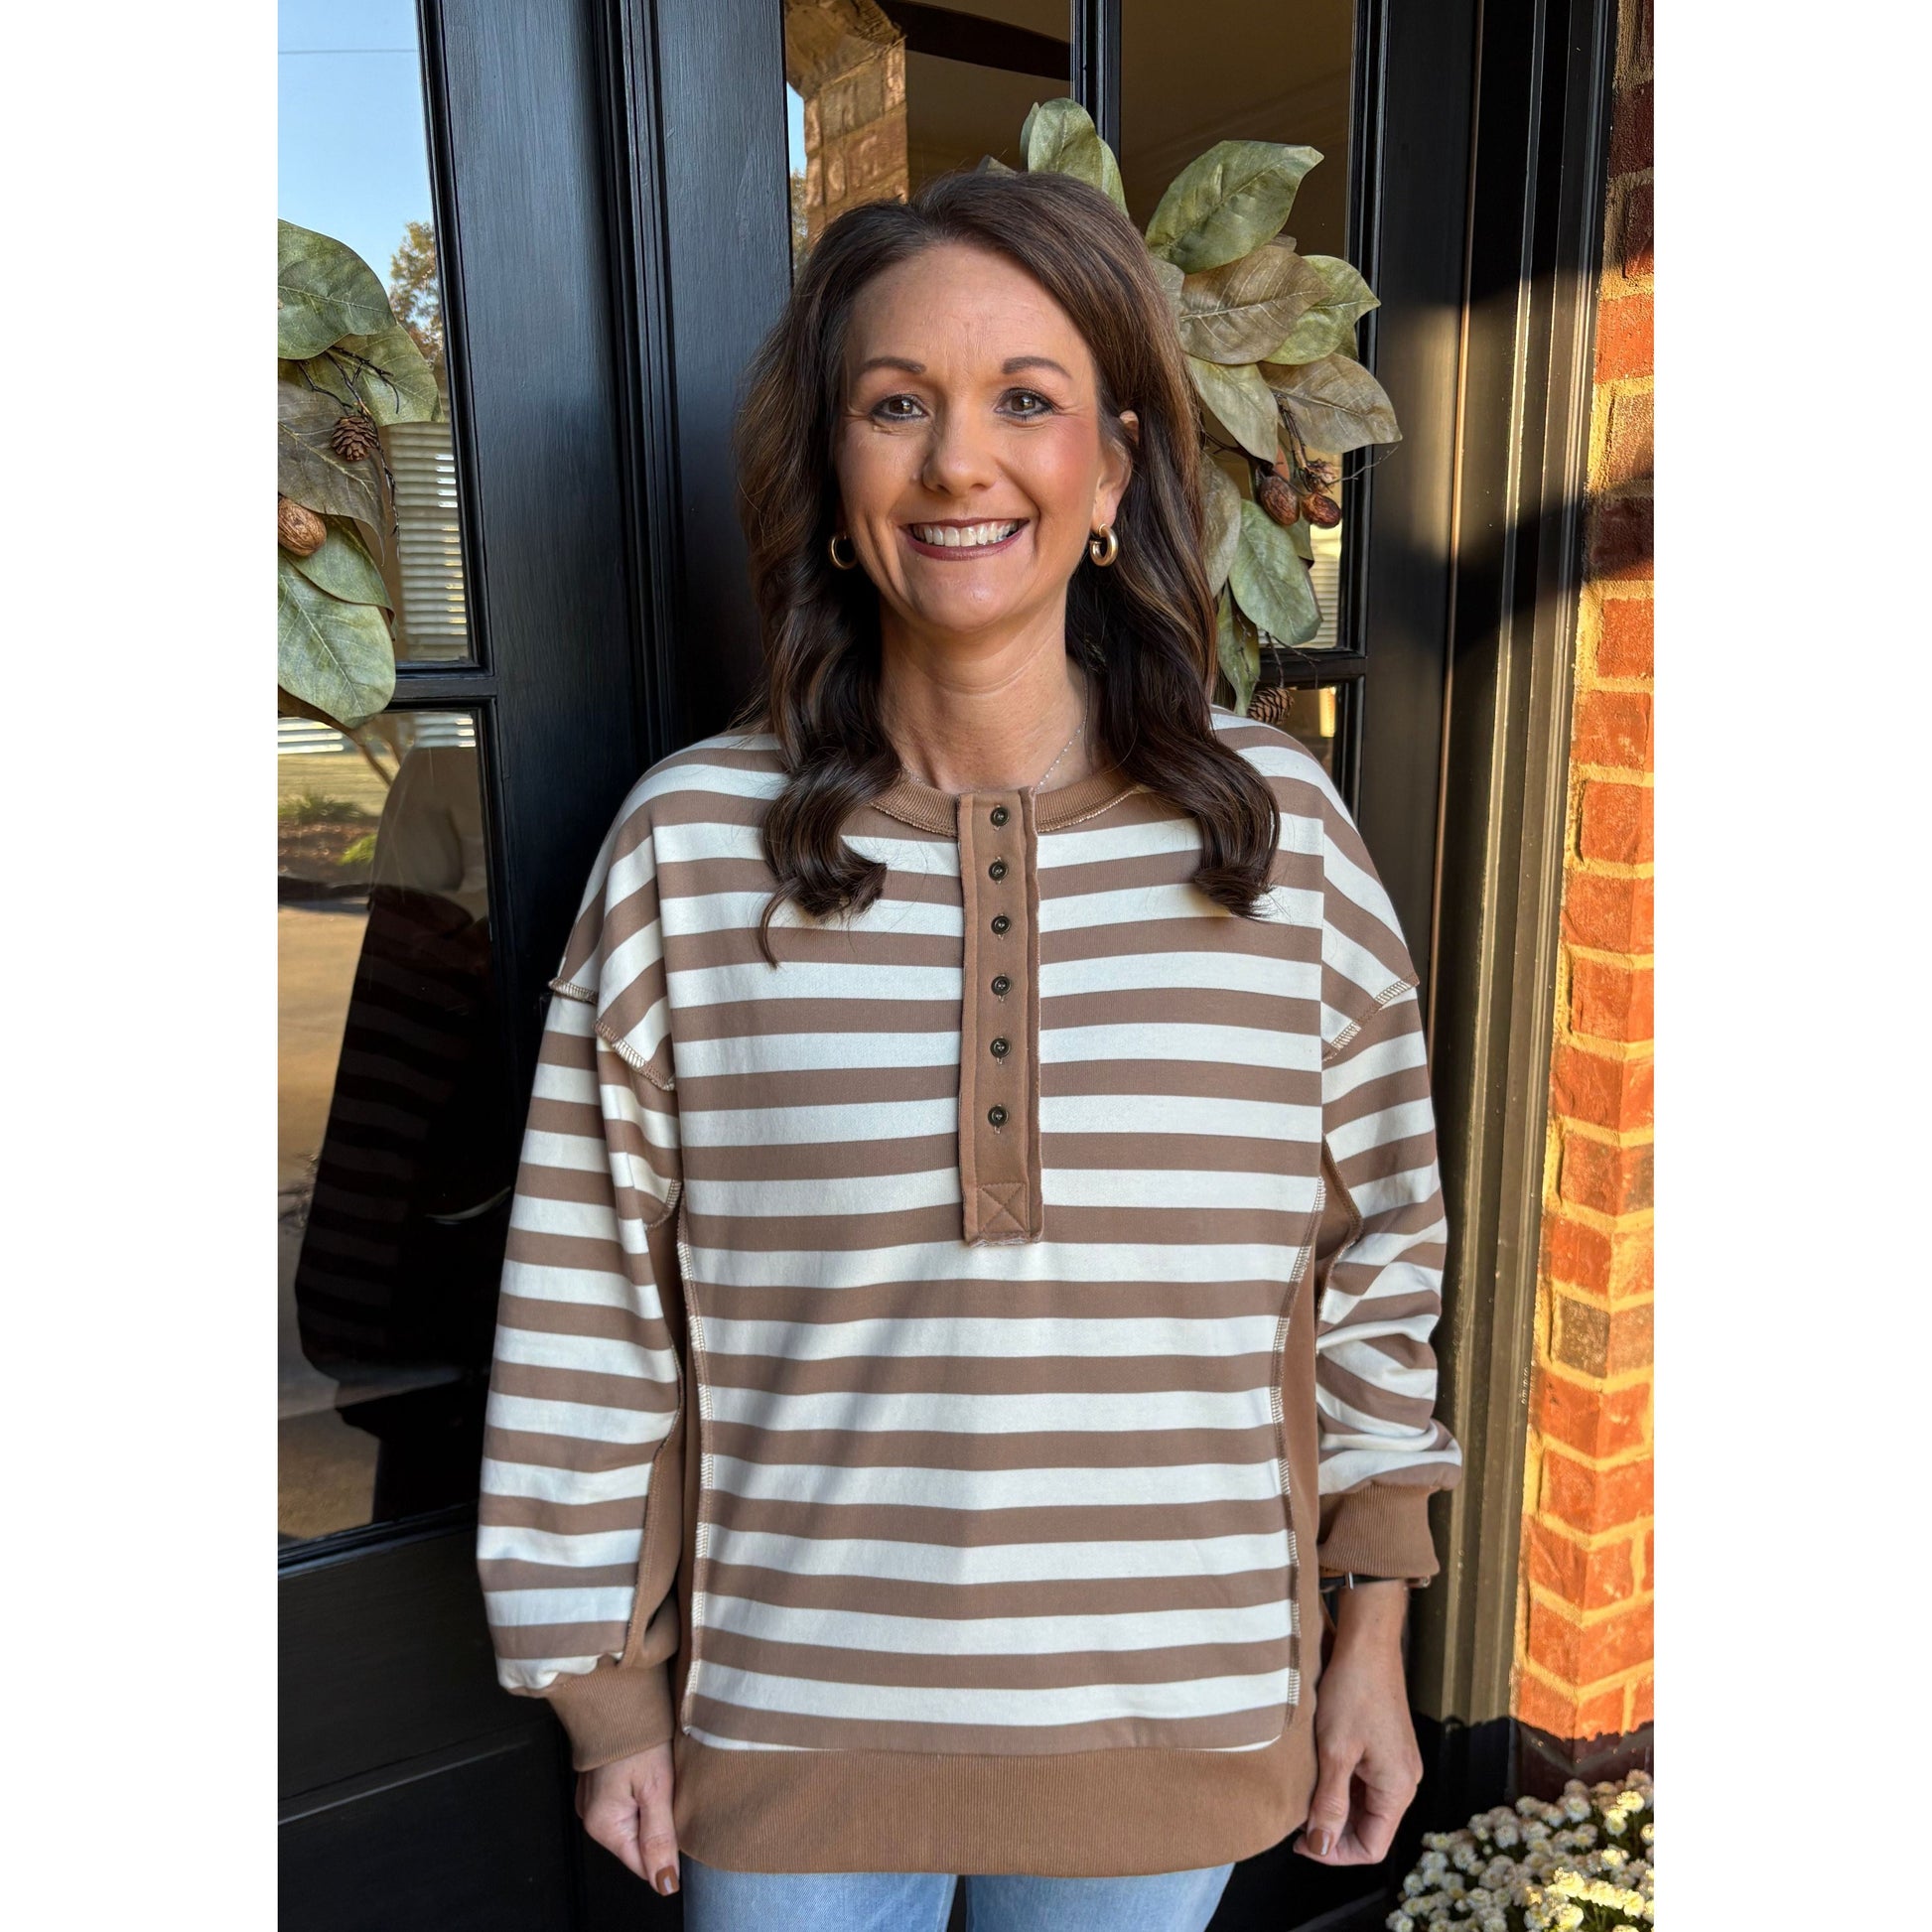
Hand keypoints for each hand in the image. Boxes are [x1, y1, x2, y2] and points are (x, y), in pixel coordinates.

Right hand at [576, 1742, 679, 1894]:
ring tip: (662, 1780)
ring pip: (632, 1822)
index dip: (667, 1851)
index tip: (683, 1824)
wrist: (619, 1693)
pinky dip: (641, 1795)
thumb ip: (660, 1838)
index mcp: (603, 1825)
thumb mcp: (657, 1789)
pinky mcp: (599, 1784)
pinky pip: (625, 1804)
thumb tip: (664, 1883)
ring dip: (651, 1809)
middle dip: (659, 1827)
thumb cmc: (639, 1738)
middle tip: (672, 1793)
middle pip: (636, 1843)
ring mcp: (592, 1800)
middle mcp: (591, 1817)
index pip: (641, 1863)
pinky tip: (650, 1774)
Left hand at [1295, 1581, 1423, 1866]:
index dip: (1335, 1852)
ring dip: (1336, 1806)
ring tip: (1304, 1794)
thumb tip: (1321, 1845)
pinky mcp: (1386, 1747)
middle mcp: (1404, 1781)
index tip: (1301, 1841)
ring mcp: (1396, 1763)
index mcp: (1398, 1789)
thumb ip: (1329, 1803)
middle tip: (1296, 1819)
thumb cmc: (1352, 1691)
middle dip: (1334, 1830)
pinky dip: (1342, 1785)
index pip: (1372, 1847)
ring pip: (1365, 1806)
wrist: (1367, 1643)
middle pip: (1370, 1828)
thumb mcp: (1335, 1752)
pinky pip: (1366, 1782)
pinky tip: (1318, 1772)